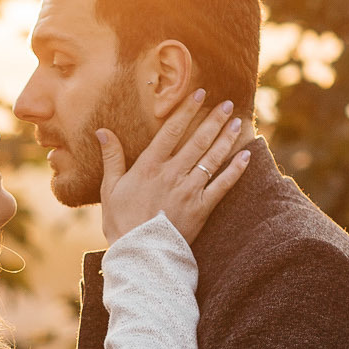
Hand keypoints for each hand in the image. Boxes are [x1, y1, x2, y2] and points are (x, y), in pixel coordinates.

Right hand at [98, 89, 254, 245]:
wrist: (139, 254)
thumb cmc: (121, 222)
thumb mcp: (110, 188)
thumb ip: (112, 158)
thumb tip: (102, 131)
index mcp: (149, 167)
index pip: (170, 131)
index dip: (186, 110)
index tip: (199, 94)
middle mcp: (172, 174)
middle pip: (197, 141)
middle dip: (214, 120)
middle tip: (228, 104)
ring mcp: (189, 191)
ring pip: (212, 159)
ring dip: (227, 139)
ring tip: (238, 123)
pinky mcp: (202, 209)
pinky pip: (223, 186)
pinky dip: (236, 170)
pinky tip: (246, 156)